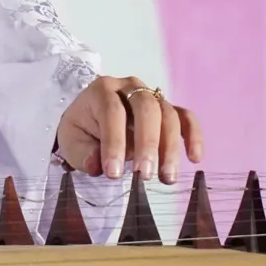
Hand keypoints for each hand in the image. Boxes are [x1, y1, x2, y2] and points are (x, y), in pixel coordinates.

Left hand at [56, 75, 202, 184]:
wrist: (90, 119)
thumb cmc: (82, 130)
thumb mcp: (71, 142)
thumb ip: (83, 153)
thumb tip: (97, 165)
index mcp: (102, 91)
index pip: (112, 112)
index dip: (114, 143)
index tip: (114, 173)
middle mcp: (129, 88)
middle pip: (146, 107)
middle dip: (147, 143)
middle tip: (145, 175)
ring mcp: (151, 96)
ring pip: (168, 114)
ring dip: (170, 147)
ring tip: (167, 178)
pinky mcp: (167, 109)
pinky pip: (185, 117)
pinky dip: (193, 135)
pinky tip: (195, 158)